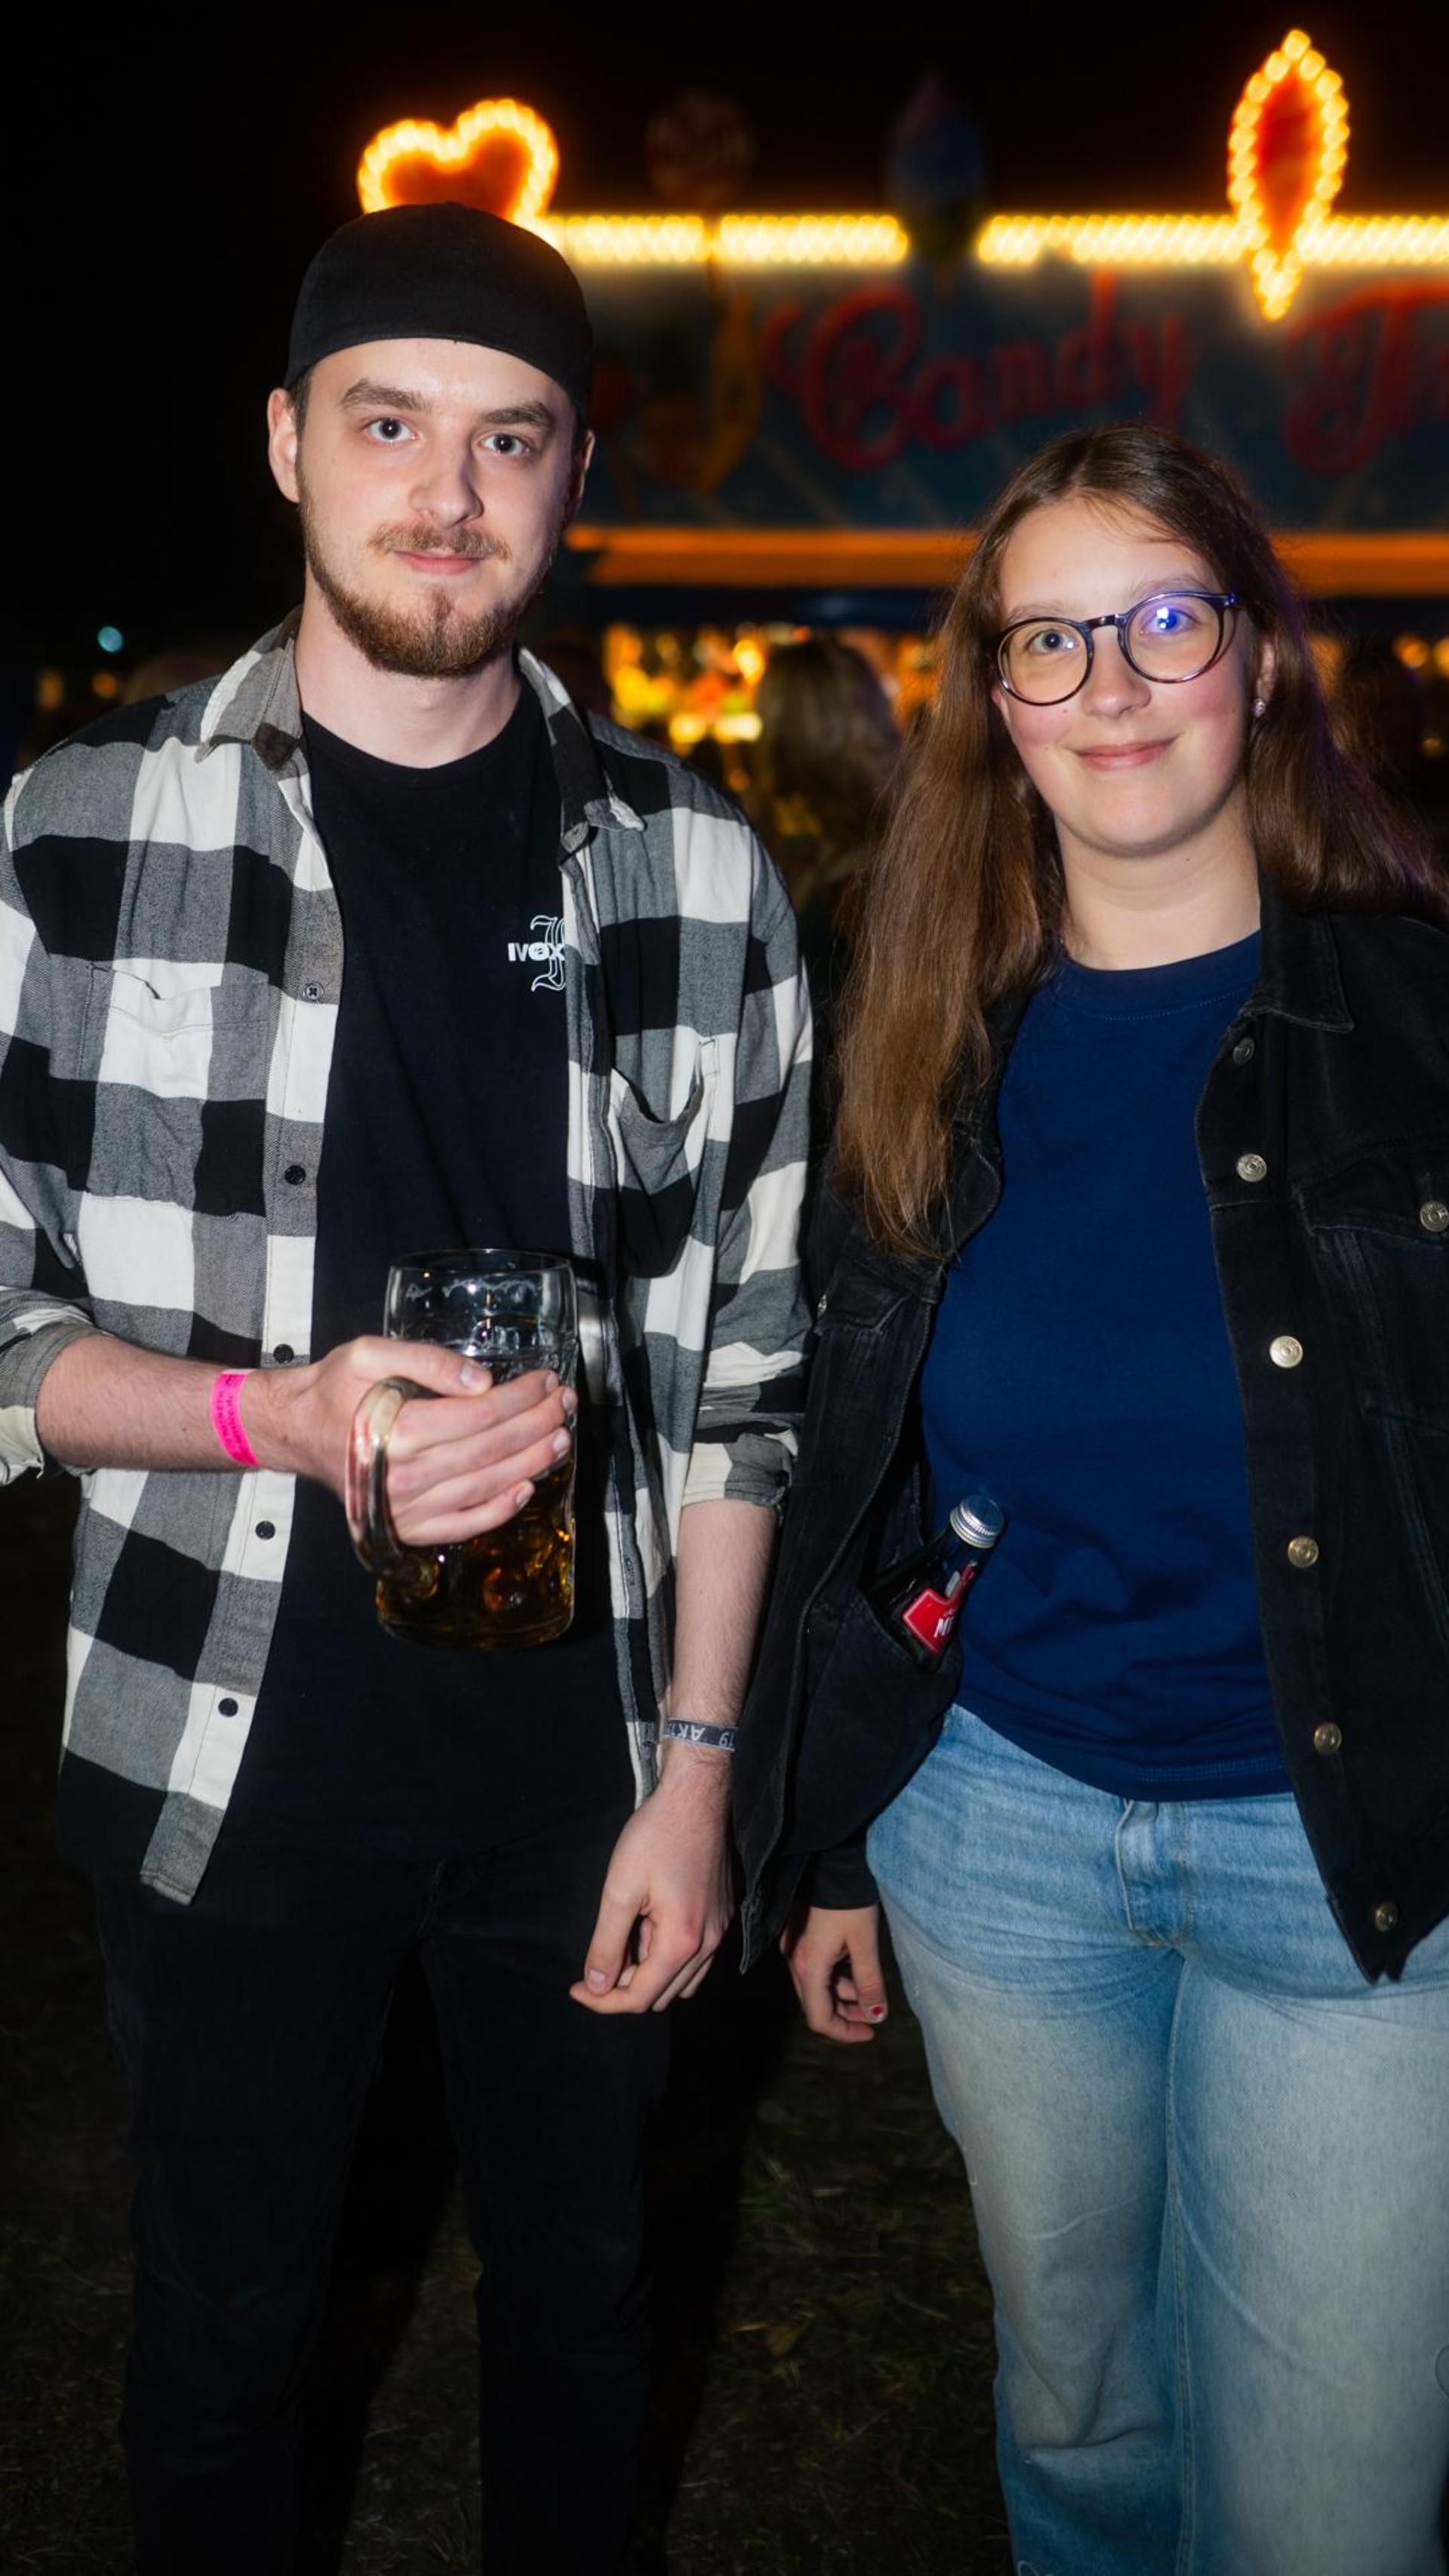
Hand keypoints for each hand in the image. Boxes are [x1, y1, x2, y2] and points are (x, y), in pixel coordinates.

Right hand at [243, 1338, 574, 1546]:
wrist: (299, 1433)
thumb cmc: (336, 1389)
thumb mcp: (370, 1354)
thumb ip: (425, 1359)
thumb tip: (483, 1381)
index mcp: (395, 1431)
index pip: (478, 1415)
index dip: (520, 1397)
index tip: (546, 1379)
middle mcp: (403, 1477)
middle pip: (490, 1451)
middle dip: (536, 1424)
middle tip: (564, 1403)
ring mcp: (406, 1509)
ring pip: (485, 1486)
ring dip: (531, 1461)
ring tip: (560, 1436)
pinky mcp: (408, 1529)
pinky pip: (464, 1525)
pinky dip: (500, 1509)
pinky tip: (527, 1485)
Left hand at [572, 1749, 734, 2014]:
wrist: (696, 1796)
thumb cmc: (655, 1836)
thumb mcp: (620, 1889)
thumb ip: (607, 1944)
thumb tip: (596, 1987)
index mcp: (682, 1942)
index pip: (640, 1998)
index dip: (602, 2001)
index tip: (574, 1987)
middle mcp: (708, 1945)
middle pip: (662, 1995)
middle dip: (624, 1988)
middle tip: (597, 1961)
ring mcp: (720, 1931)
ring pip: (682, 1982)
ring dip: (648, 1976)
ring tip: (622, 1944)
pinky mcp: (723, 1915)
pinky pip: (696, 1959)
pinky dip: (668, 1958)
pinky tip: (648, 1928)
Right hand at [782, 1904, 887, 2044]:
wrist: (831, 1859)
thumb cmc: (850, 1902)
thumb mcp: (865, 1943)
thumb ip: (870, 1982)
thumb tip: (876, 2016)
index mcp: (808, 1966)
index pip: (819, 2017)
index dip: (845, 2032)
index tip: (871, 2031)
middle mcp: (794, 1960)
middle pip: (815, 2003)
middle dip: (845, 2014)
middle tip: (874, 2016)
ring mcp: (793, 1947)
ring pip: (816, 1985)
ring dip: (842, 1995)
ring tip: (870, 1994)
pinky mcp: (799, 1935)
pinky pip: (815, 1968)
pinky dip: (835, 1977)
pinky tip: (855, 1971)